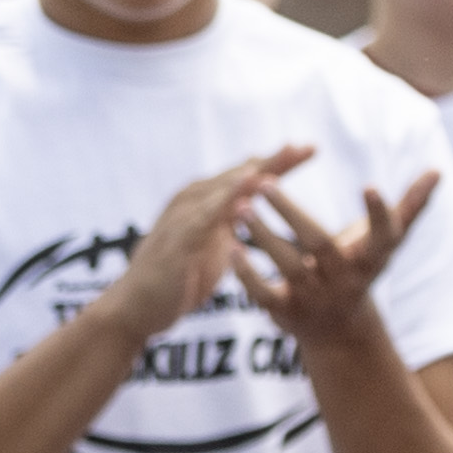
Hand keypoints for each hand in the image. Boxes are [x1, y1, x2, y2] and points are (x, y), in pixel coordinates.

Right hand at [105, 144, 309, 338]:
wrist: (140, 306)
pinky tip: (246, 193)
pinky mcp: (179, 238)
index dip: (279, 163)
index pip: (249, 177)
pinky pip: (205, 217)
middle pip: (240, 176)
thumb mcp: (215, 242)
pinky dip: (225, 202)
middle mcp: (195, 201)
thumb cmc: (181, 275)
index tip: (311, 149)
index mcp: (208, 202)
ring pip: (223, 190)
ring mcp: (185, 216)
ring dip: (252, 175)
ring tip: (279, 160)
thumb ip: (231, 219)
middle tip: (304, 146)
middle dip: (273, 161)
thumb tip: (251, 206)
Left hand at [240, 170, 436, 361]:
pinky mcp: (286, 311)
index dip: (380, 213)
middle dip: (290, 213)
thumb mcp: (385, 242)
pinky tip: (230, 246)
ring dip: (262, 236)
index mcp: (371, 257)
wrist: (339, 330)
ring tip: (241, 206)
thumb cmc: (362, 269)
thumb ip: (410, 206)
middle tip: (265, 182)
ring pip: (287, 265)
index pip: (383, 235)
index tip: (370, 186)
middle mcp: (344, 277)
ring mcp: (315, 296)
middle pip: (319, 244)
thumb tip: (437, 170)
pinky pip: (263, 292)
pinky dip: (245, 272)